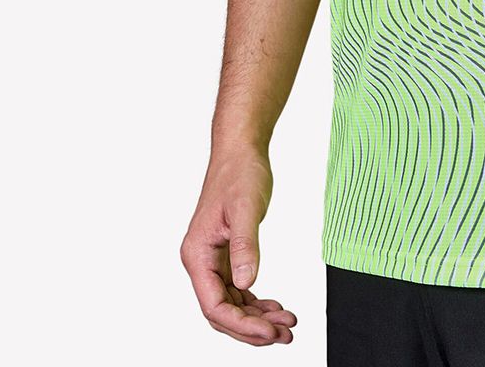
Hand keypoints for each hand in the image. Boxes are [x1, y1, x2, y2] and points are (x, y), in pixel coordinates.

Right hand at [180, 144, 296, 344]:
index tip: (270, 331)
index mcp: (197, 255)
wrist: (240, 150)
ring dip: (257, 318)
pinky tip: (275, 307)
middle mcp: (201, 261)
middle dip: (252, 328)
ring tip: (287, 324)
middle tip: (285, 334)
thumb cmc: (239, 173)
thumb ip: (245, 246)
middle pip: (222, 312)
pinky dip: (255, 302)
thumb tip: (247, 282)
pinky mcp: (226, 255)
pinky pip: (238, 289)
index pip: (214, 306)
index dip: (242, 325)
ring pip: (232, 303)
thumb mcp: (246, 208)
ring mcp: (213, 260)